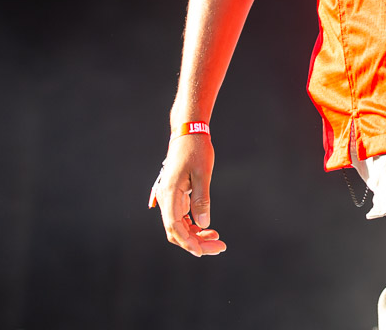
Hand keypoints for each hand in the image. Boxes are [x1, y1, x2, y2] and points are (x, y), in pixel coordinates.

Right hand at [149, 134, 226, 256]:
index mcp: (170, 194)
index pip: (175, 228)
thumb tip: (202, 225)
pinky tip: (207, 228)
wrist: (188, 132)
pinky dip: (193, 225)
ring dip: (195, 235)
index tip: (202, 252)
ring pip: (179, 226)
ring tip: (216, 238)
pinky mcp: (176, 195)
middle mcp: (166, 199)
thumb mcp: (202, 174)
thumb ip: (202, 200)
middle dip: (196, 242)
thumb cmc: (196, 150)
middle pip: (177, 231)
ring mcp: (170, 198)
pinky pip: (181, 217)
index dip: (188, 243)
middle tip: (219, 246)